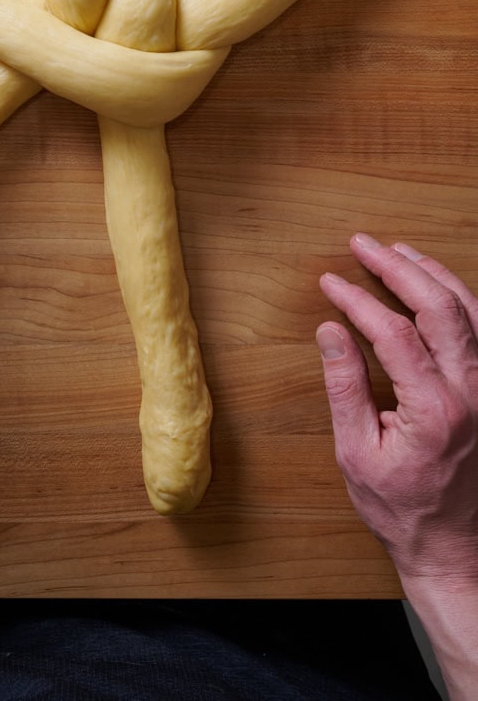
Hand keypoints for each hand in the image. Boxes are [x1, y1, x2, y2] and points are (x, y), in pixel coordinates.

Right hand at [318, 233, 477, 585]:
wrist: (453, 548)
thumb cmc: (402, 509)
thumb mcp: (356, 454)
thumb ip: (344, 387)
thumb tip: (330, 330)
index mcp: (434, 410)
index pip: (392, 331)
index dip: (357, 299)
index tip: (330, 282)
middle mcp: (472, 392)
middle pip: (439, 306)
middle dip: (398, 267)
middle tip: (364, 245)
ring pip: (471, 310)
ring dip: (432, 273)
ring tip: (398, 252)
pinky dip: (460, 297)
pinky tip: (437, 285)